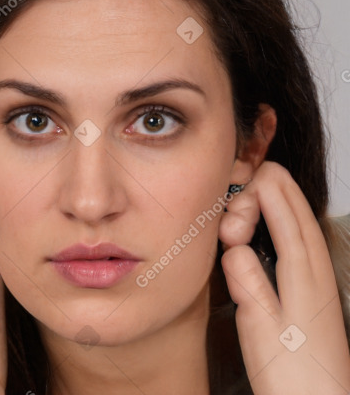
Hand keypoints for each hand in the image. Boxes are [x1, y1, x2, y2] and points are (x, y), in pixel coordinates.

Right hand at [219, 161, 349, 394]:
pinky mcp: (316, 291)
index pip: (288, 220)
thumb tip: (234, 246)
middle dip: (275, 196)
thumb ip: (246, 280)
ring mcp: (320, 281)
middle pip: (300, 216)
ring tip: (261, 204)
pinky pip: (305, 243)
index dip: (267, 195)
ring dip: (284, 207)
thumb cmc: (290, 375)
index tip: (249, 179)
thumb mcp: (258, 327)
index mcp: (303, 276)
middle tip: (251, 194)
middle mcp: (317, 272)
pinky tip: (280, 227)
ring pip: (305, 228)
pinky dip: (291, 224)